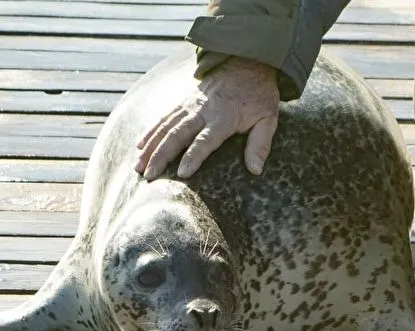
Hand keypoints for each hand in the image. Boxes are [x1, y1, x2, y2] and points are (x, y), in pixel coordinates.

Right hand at [135, 56, 279, 179]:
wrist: (246, 63)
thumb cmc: (258, 95)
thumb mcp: (268, 118)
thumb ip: (260, 144)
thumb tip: (255, 170)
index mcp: (224, 117)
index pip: (205, 140)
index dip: (194, 156)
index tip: (182, 173)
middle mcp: (202, 110)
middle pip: (177, 134)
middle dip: (161, 155)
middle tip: (149, 175)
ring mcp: (190, 105)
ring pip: (165, 126)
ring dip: (151, 147)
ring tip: (138, 166)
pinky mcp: (183, 102)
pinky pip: (163, 118)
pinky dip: (150, 132)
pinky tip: (139, 146)